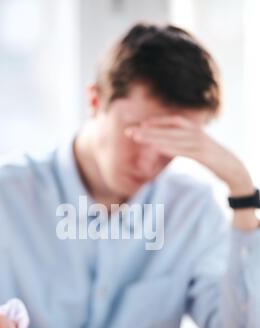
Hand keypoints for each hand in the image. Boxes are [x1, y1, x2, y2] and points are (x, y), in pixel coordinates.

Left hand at [125, 115, 258, 229]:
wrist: (234, 169)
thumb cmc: (213, 160)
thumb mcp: (196, 150)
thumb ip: (182, 146)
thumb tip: (164, 147)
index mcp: (195, 130)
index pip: (174, 121)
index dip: (156, 122)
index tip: (140, 124)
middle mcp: (197, 133)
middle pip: (169, 128)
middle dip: (148, 129)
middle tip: (129, 132)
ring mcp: (200, 143)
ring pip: (173, 138)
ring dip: (154, 137)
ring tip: (137, 138)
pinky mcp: (203, 155)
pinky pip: (183, 150)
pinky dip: (169, 147)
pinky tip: (157, 147)